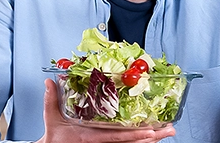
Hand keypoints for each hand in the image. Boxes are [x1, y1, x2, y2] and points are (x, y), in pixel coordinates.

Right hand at [35, 79, 175, 142]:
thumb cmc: (54, 138)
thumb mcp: (52, 120)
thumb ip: (51, 100)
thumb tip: (49, 81)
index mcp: (91, 139)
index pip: (117, 138)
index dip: (135, 135)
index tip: (151, 131)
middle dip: (153, 137)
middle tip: (170, 130)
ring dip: (152, 138)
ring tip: (168, 131)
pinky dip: (142, 140)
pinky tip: (154, 135)